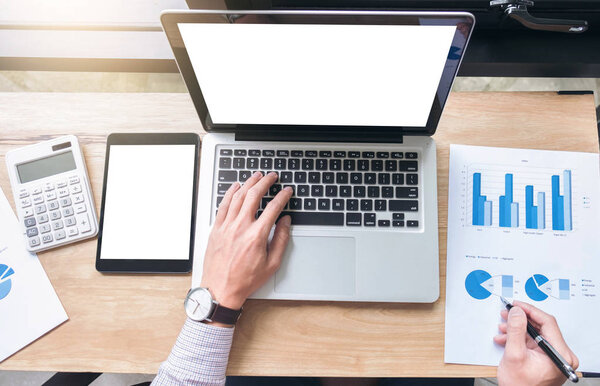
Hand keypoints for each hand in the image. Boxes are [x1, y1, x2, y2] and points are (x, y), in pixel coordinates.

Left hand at [200, 172, 292, 318]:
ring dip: (248, 184)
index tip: (287, 191)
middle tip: (271, 176)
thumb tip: (285, 222)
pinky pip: (223, 205)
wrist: (220, 290)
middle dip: (265, 182)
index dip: (282, 196)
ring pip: (237, 197)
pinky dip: (230, 193)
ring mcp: (226, 227)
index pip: (273, 208)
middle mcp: (240, 227)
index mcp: (256, 236)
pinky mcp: (216, 229)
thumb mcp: (271, 264)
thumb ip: (280, 240)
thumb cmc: (245, 280)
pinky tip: (235, 187)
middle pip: (254, 196)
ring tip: (256, 176)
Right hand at [495, 300, 578, 385]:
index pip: (548, 322)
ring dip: (518, 329)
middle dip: (521, 320)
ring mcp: (554, 356)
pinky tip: (506, 338)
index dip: (530, 310)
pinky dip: (519, 339)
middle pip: (542, 327)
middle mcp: (561, 355)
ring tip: (503, 327)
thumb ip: (516, 330)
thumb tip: (518, 312)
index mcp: (560, 354)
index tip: (516, 305)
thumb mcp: (514, 355)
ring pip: (536, 333)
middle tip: (507, 313)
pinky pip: (533, 342)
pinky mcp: (546, 358)